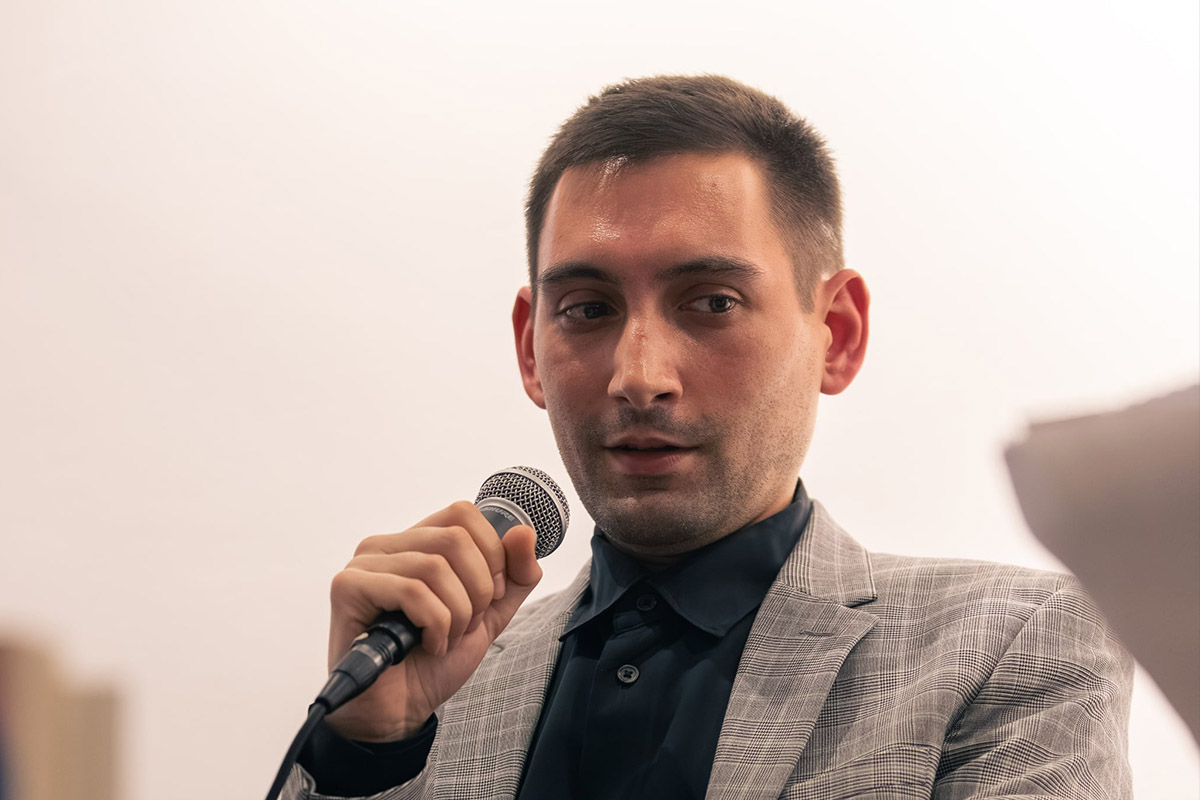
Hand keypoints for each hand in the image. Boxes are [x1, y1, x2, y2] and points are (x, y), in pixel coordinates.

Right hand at [322, 500, 541, 741]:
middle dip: (477, 591)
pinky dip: (435, 625)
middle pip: (455, 538)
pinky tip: (427, 645)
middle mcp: (386, 545)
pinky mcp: (348, 588)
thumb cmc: (434, 660)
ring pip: (435, 567)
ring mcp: (364, 565)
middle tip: (466, 625)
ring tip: (445, 639)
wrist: (400, 710)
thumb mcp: (490, 614)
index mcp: (416, 542)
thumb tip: (524, 532)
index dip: (490, 554)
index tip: (490, 596)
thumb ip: (514, 576)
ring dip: (457, 614)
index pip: (463, 514)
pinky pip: (412, 591)